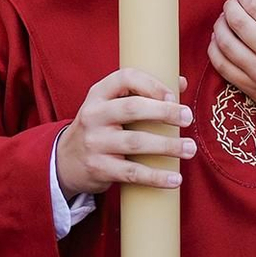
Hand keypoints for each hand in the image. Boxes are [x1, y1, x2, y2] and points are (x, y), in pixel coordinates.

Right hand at [55, 69, 191, 197]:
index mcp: (98, 95)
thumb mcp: (110, 106)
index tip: (173, 95)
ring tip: (190, 149)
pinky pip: (132, 173)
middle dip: (164, 112)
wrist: (65, 162)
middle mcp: (93, 116)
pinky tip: (175, 179)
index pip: (124, 78)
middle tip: (188, 118)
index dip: (151, 84)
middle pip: (132, 108)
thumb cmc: (100, 128)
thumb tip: (180, 82)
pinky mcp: (99, 169)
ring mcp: (94, 143)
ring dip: (167, 146)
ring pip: (135, 143)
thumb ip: (141, 93)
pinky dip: (156, 177)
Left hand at [208, 0, 255, 140]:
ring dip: (219, 25)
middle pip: (237, 21)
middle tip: (233, 4)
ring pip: (225, 43)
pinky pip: (222, 66)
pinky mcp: (251, 89)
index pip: (255, 6)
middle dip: (230, 6)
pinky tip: (218, 40)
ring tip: (225, 19)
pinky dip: (214, 49)